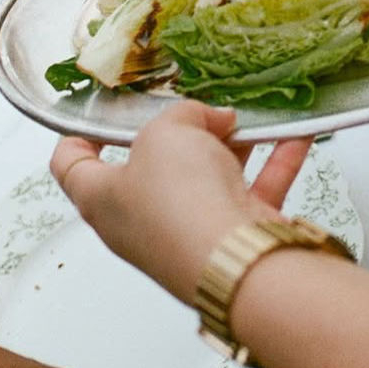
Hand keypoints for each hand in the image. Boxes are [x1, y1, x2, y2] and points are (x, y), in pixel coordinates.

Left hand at [51, 101, 312, 306]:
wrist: (235, 258)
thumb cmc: (178, 197)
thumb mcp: (166, 131)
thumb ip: (183, 114)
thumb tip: (212, 120)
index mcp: (102, 198)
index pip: (72, 167)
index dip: (77, 138)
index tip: (94, 118)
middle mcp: (141, 220)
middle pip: (154, 167)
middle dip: (181, 132)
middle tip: (200, 108)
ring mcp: (190, 231)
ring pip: (208, 177)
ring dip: (232, 144)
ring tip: (246, 115)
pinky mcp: (234, 237)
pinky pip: (254, 191)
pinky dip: (275, 161)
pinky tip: (296, 134)